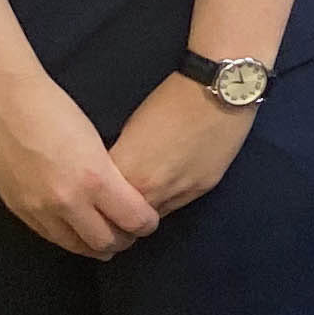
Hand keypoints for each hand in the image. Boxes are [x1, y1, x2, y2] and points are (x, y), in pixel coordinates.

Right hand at [0, 72, 160, 258]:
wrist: (2, 101)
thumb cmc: (53, 109)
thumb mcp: (96, 141)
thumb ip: (109, 176)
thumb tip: (122, 198)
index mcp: (94, 179)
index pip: (134, 220)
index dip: (147, 224)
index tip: (149, 220)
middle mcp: (67, 201)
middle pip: (105, 242)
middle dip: (123, 240)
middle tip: (128, 232)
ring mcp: (38, 209)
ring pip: (75, 246)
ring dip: (94, 244)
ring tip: (104, 233)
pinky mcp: (17, 209)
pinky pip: (48, 236)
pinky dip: (67, 236)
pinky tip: (75, 227)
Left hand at [107, 72, 249, 218]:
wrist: (219, 93)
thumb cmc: (169, 101)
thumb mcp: (131, 129)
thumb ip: (123, 161)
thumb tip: (117, 177)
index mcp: (126, 170)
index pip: (100, 204)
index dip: (96, 202)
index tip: (94, 198)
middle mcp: (150, 189)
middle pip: (123, 221)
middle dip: (116, 216)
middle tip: (113, 207)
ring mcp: (178, 193)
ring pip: (150, 220)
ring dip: (141, 213)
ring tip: (138, 198)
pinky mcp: (201, 190)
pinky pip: (174, 207)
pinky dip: (164, 203)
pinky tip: (164, 188)